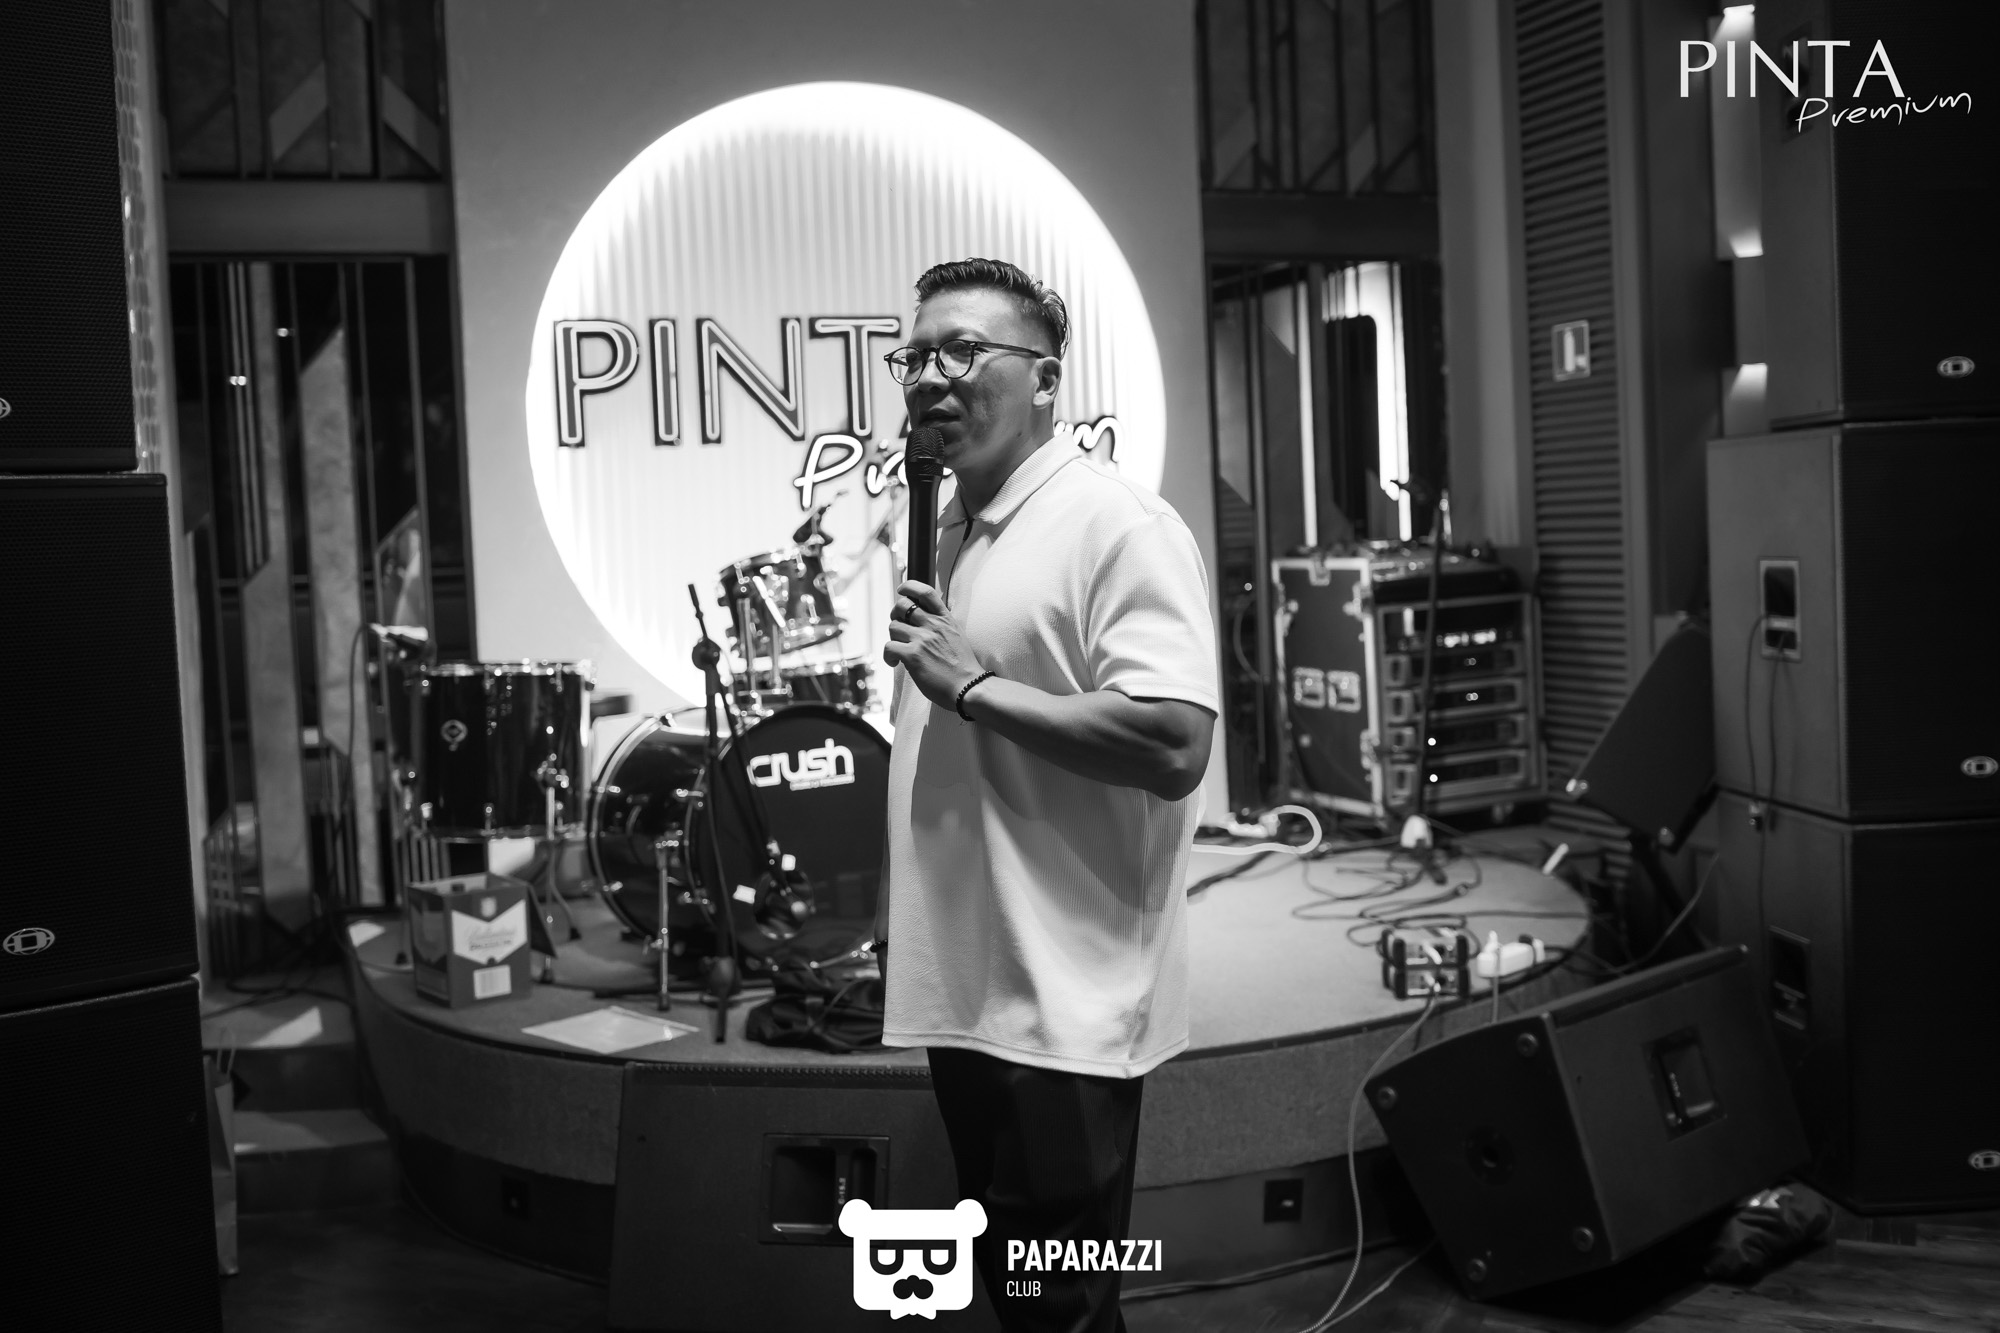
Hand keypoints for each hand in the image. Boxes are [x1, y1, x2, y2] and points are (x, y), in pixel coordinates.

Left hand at [883, 580, 985, 710]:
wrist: (968, 687)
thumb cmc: (964, 668)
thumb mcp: (957, 636)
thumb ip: (942, 626)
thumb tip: (924, 620)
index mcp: (946, 619)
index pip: (926, 592)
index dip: (909, 586)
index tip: (902, 590)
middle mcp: (933, 625)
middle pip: (902, 605)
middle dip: (895, 614)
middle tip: (898, 627)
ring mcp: (922, 639)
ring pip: (893, 626)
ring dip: (893, 638)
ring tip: (899, 650)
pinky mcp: (913, 655)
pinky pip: (889, 646)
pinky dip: (888, 656)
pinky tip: (895, 662)